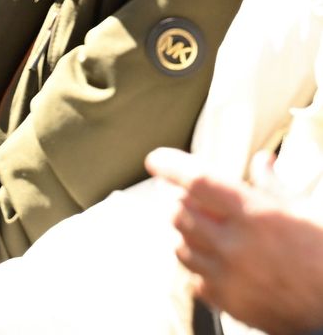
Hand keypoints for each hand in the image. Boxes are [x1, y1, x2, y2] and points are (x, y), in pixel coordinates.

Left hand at [148, 147, 322, 333]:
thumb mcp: (308, 212)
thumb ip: (275, 185)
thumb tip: (262, 160)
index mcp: (256, 216)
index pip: (196, 181)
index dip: (170, 166)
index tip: (157, 160)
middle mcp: (236, 246)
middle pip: (179, 212)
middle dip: (179, 201)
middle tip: (188, 196)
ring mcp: (229, 277)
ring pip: (181, 247)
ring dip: (186, 234)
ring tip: (203, 229)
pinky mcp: (231, 304)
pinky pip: (195, 281)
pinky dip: (199, 268)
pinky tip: (215, 262)